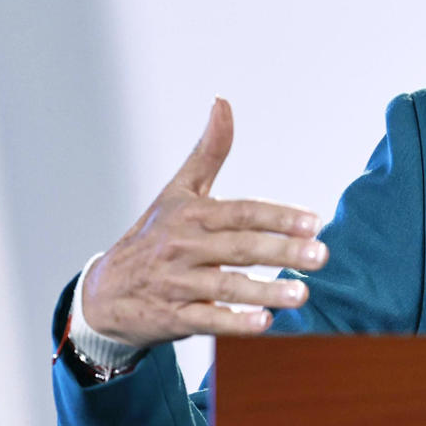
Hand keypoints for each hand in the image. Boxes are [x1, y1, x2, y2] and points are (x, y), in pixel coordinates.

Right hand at [82, 98, 325, 348]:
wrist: (103, 292)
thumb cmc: (152, 236)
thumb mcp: (177, 191)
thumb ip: (207, 152)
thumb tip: (223, 102)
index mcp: (191, 214)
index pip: (241, 213)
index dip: (278, 216)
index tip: (314, 222)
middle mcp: (183, 247)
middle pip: (240, 248)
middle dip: (282, 252)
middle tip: (321, 256)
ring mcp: (176, 283)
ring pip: (226, 286)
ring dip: (266, 291)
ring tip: (303, 294)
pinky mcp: (172, 316)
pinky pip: (207, 320)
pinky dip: (235, 323)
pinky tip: (265, 324)